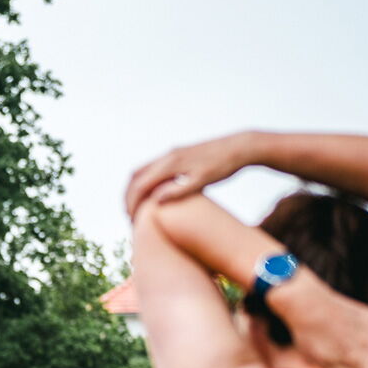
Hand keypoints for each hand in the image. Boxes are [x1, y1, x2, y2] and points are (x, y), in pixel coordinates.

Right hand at [125, 133, 258, 216]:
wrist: (239, 146)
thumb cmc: (223, 167)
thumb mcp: (202, 182)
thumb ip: (178, 191)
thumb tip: (155, 201)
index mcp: (170, 164)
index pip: (140, 185)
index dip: (132, 205)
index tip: (132, 221)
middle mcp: (167, 156)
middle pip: (135, 177)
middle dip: (128, 198)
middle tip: (129, 217)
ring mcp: (171, 153)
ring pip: (142, 170)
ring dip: (135, 189)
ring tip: (137, 207)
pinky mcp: (178, 154)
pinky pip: (153, 168)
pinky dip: (145, 182)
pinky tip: (152, 194)